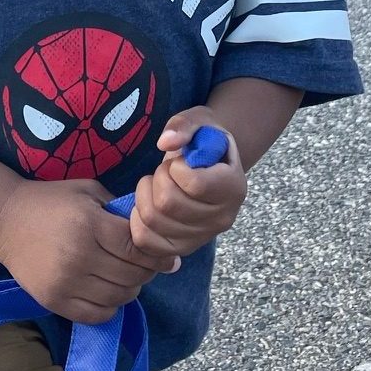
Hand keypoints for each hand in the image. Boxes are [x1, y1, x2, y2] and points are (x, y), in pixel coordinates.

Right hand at [0, 177, 178, 323]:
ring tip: (127, 278)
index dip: (157, 255)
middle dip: (147, 272)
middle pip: (131, 275)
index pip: (136, 248)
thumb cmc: (52, 201)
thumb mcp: (89, 192)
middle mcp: (79, 256)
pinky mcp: (54, 300)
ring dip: (131, 290)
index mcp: (89, 224)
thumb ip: (121, 210)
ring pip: (118, 297)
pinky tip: (108, 293)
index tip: (167, 256)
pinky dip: (110, 308)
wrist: (4, 219)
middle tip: (147, 266)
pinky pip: (96, 315)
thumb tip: (154, 233)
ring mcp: (65, 282)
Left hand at [128, 107, 247, 261]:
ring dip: (144, 195)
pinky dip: (137, 221)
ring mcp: (202, 237)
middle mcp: (223, 218)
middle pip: (169, 203)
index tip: (179, 161)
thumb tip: (166, 142)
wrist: (209, 166)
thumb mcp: (200, 121)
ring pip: (154, 220)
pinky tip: (147, 205)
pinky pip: (146, 242)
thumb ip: (184, 125)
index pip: (195, 184)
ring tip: (157, 185)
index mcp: (234, 187)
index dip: (176, 168)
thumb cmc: (203, 142)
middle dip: (157, 179)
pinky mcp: (181, 249)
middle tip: (165, 171)